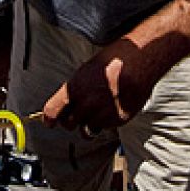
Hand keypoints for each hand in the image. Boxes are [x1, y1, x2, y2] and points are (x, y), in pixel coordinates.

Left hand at [41, 41, 159, 132]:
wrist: (140, 62)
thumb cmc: (113, 61)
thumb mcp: (86, 71)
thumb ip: (75, 89)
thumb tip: (66, 103)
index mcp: (74, 89)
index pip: (52, 112)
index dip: (49, 119)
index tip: (50, 121)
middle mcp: (86, 104)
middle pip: (69, 124)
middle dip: (71, 120)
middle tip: (78, 113)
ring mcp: (102, 114)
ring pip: (86, 130)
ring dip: (88, 124)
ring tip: (97, 111)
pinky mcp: (117, 120)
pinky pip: (104, 127)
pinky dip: (106, 122)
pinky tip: (112, 107)